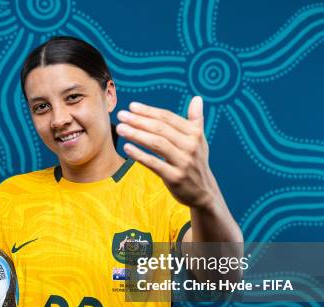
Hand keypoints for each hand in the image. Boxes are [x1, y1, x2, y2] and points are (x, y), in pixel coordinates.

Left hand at [116, 96, 221, 210]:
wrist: (203, 192)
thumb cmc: (196, 162)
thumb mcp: (199, 140)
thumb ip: (195, 119)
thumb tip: (197, 98)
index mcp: (195, 133)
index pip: (168, 118)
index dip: (149, 111)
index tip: (132, 106)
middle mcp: (191, 146)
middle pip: (160, 129)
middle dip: (139, 120)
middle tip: (121, 115)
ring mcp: (183, 162)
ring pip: (156, 144)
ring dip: (136, 134)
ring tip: (120, 128)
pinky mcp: (175, 177)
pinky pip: (154, 163)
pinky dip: (139, 155)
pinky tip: (126, 148)